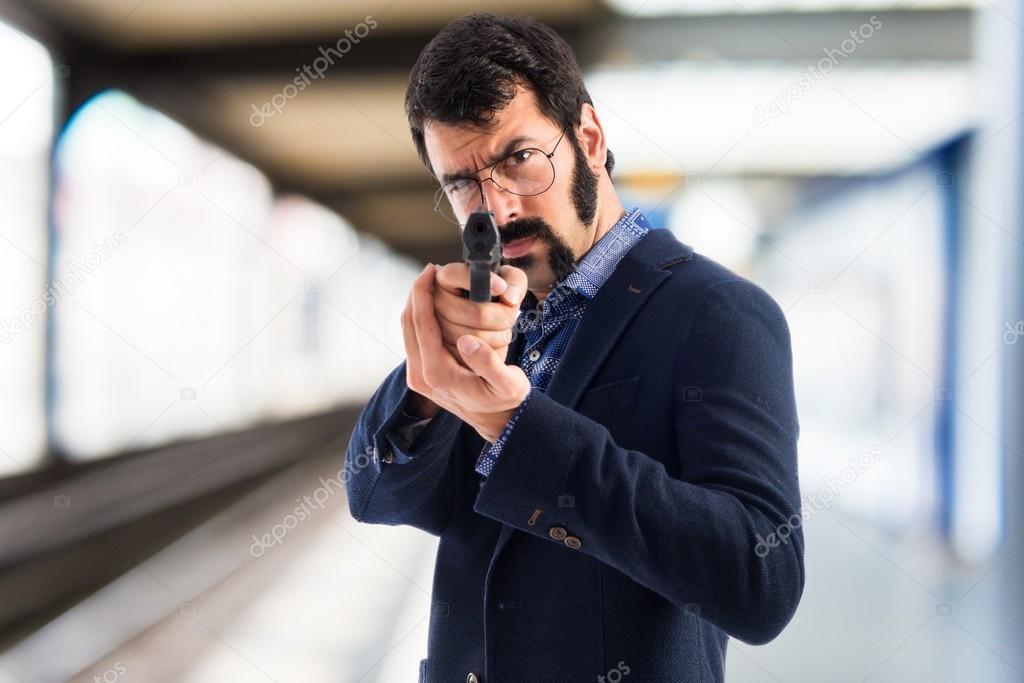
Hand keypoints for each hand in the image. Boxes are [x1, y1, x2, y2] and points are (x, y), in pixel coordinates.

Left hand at [401, 264, 530, 442]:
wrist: (498, 421)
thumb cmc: (506, 399)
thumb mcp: (508, 384)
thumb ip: (488, 364)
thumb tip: (467, 341)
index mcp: (438, 374)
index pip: (422, 324)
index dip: (423, 293)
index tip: (430, 271)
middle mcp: (421, 376)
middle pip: (408, 324)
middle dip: (416, 293)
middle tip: (429, 271)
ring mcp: (418, 377)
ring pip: (407, 330)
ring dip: (416, 304)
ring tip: (430, 283)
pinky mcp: (421, 375)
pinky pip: (414, 339)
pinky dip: (420, 318)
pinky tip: (433, 304)